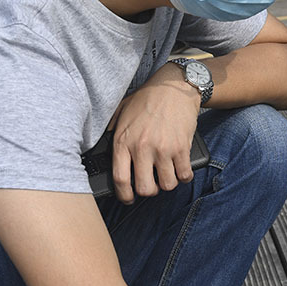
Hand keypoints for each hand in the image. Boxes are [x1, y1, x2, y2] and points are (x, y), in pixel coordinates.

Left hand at [109, 63, 201, 201]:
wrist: (174, 87)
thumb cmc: (146, 99)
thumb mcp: (121, 112)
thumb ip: (112, 131)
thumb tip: (102, 147)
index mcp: (123, 141)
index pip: (120, 179)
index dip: (124, 195)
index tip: (128, 198)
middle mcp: (142, 148)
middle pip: (145, 188)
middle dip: (149, 191)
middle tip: (152, 185)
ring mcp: (164, 149)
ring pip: (167, 185)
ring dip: (167, 184)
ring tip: (167, 175)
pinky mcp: (182, 148)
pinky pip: (184, 175)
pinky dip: (183, 176)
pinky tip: (180, 169)